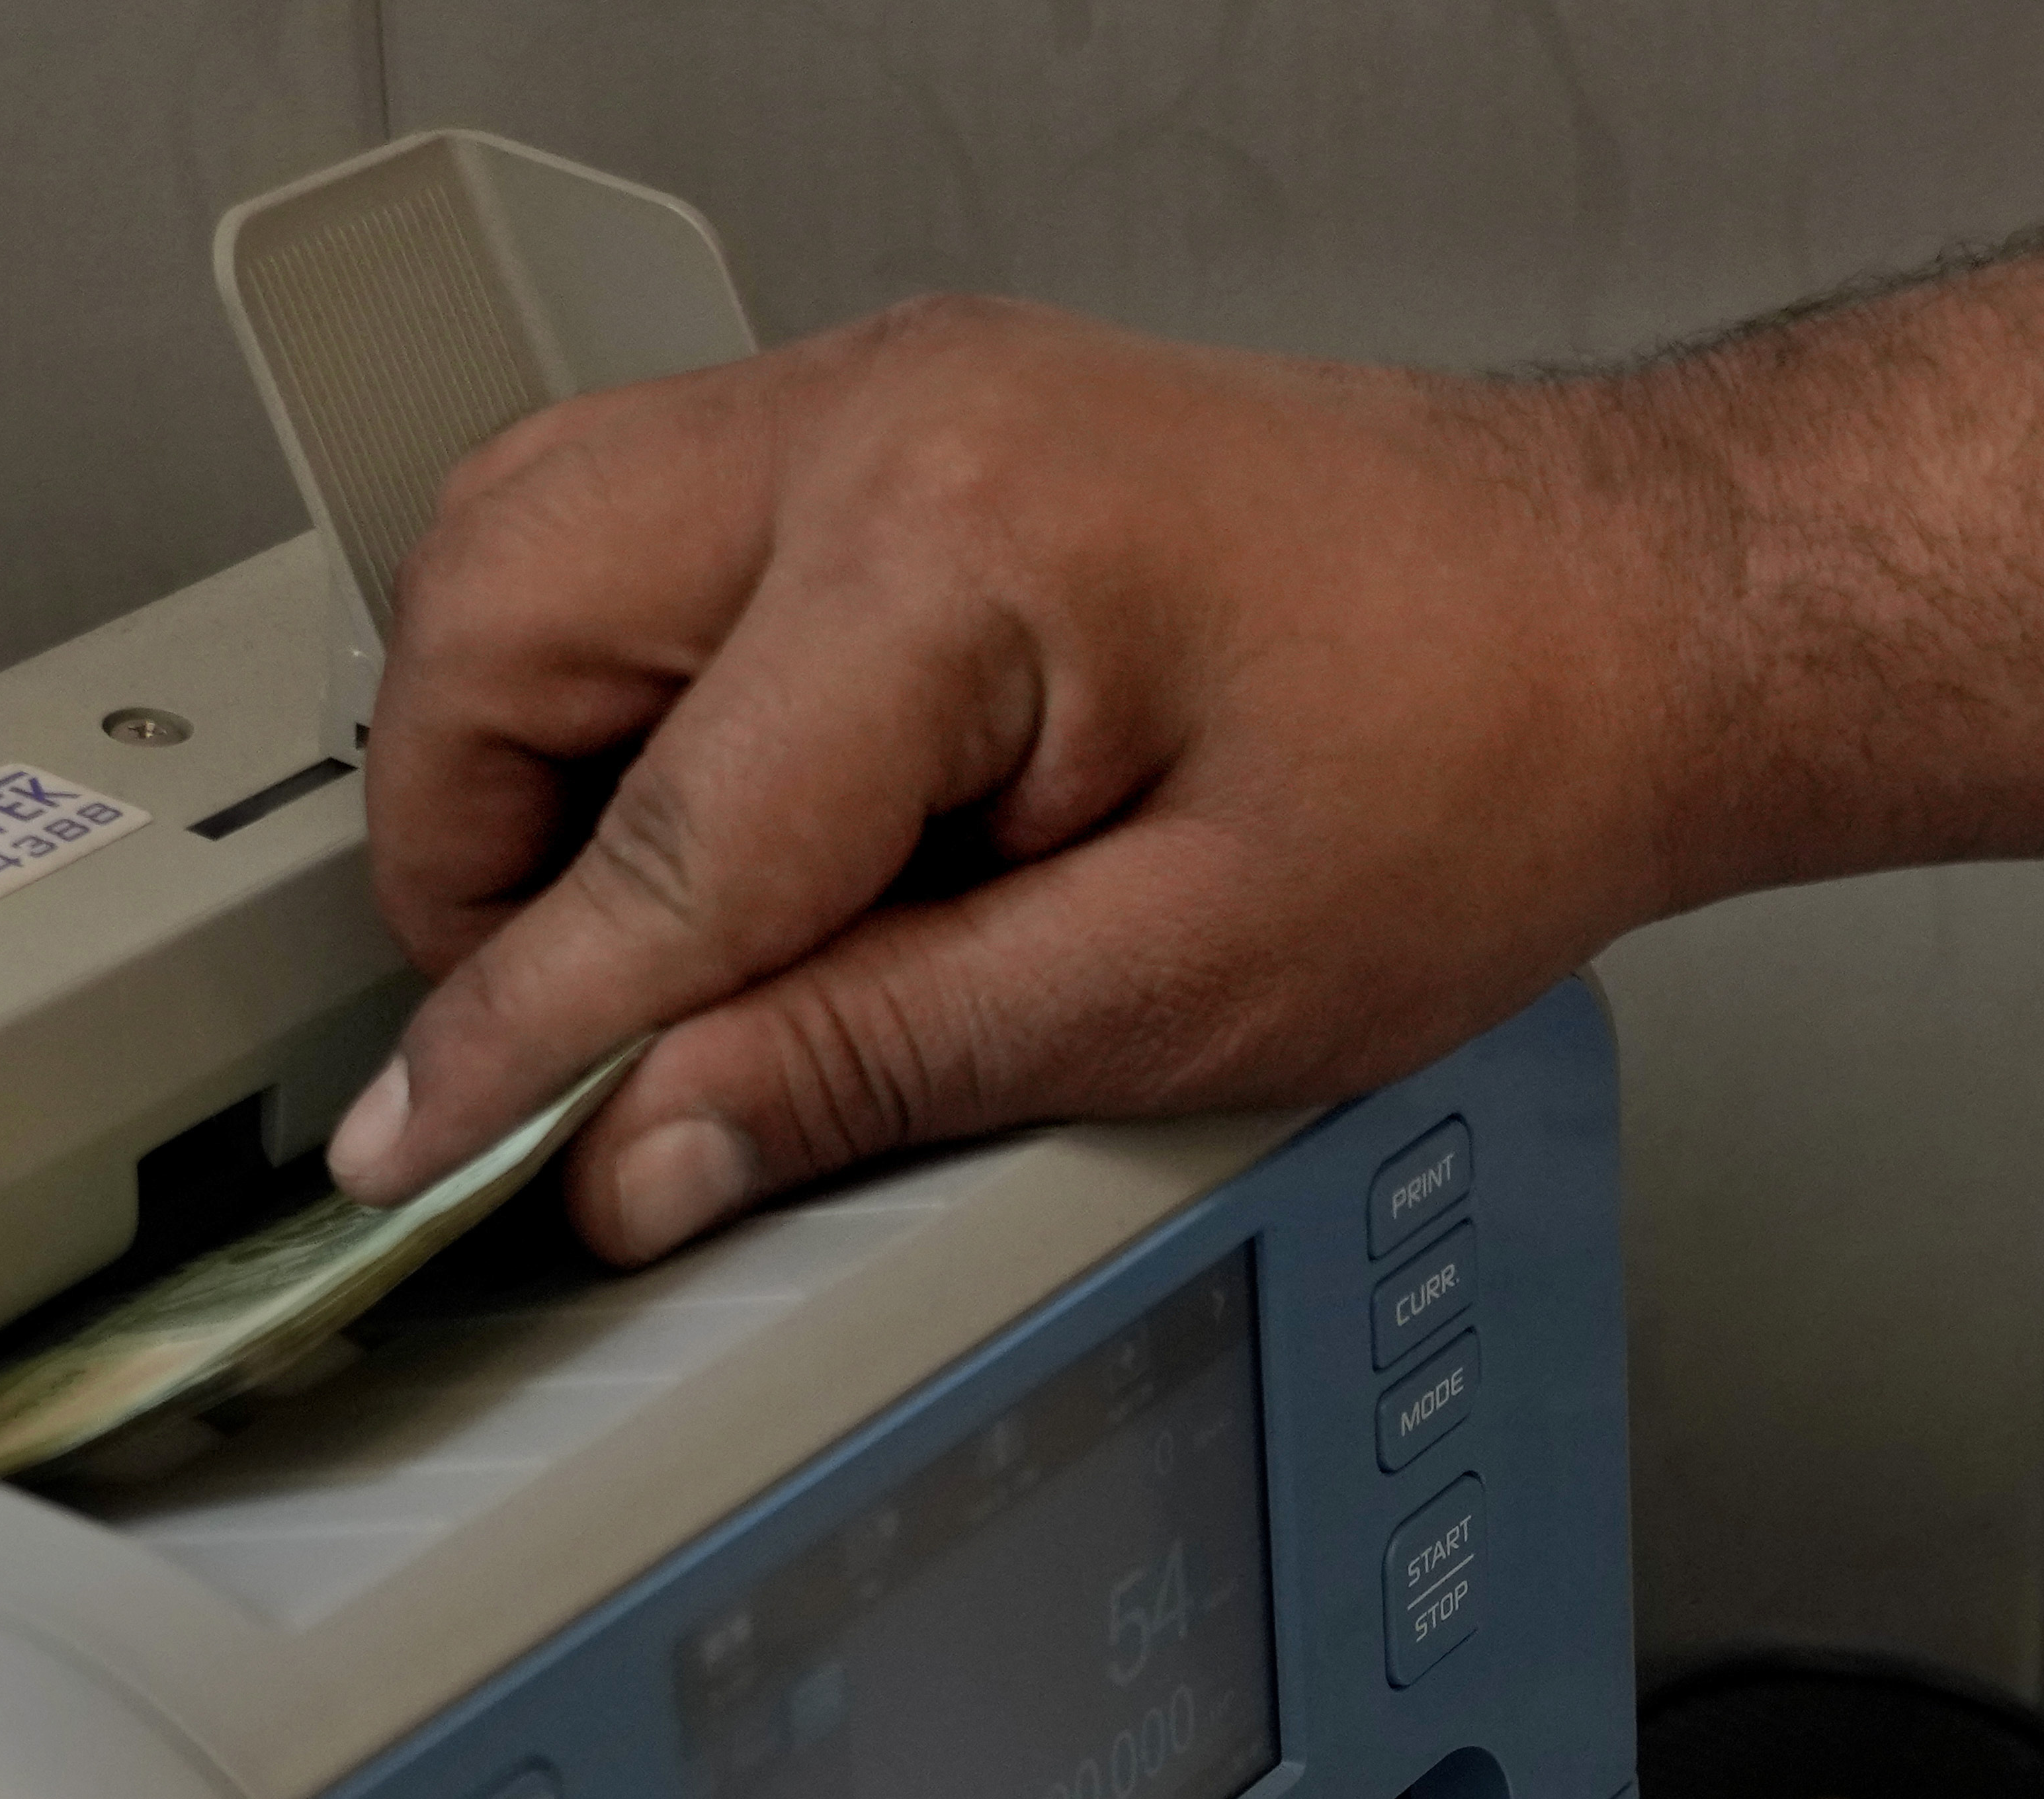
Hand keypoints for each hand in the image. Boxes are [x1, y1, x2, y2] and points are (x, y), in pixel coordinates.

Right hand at [325, 299, 1699, 1259]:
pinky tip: (740, 834)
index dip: (517, 1035)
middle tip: (555, 1041)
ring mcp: (875, 393)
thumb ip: (878, 1064)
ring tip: (642, 945)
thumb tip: (645, 1154)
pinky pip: (642, 535)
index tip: (420, 1161)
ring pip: (527, 546)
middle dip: (467, 845)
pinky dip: (627, 698)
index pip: (649, 846)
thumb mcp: (1180, 986)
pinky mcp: (893, 427)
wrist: (1623, 614)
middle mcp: (878, 413)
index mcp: (957, 545)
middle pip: (492, 609)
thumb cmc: (1484, 763)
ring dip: (523, 759)